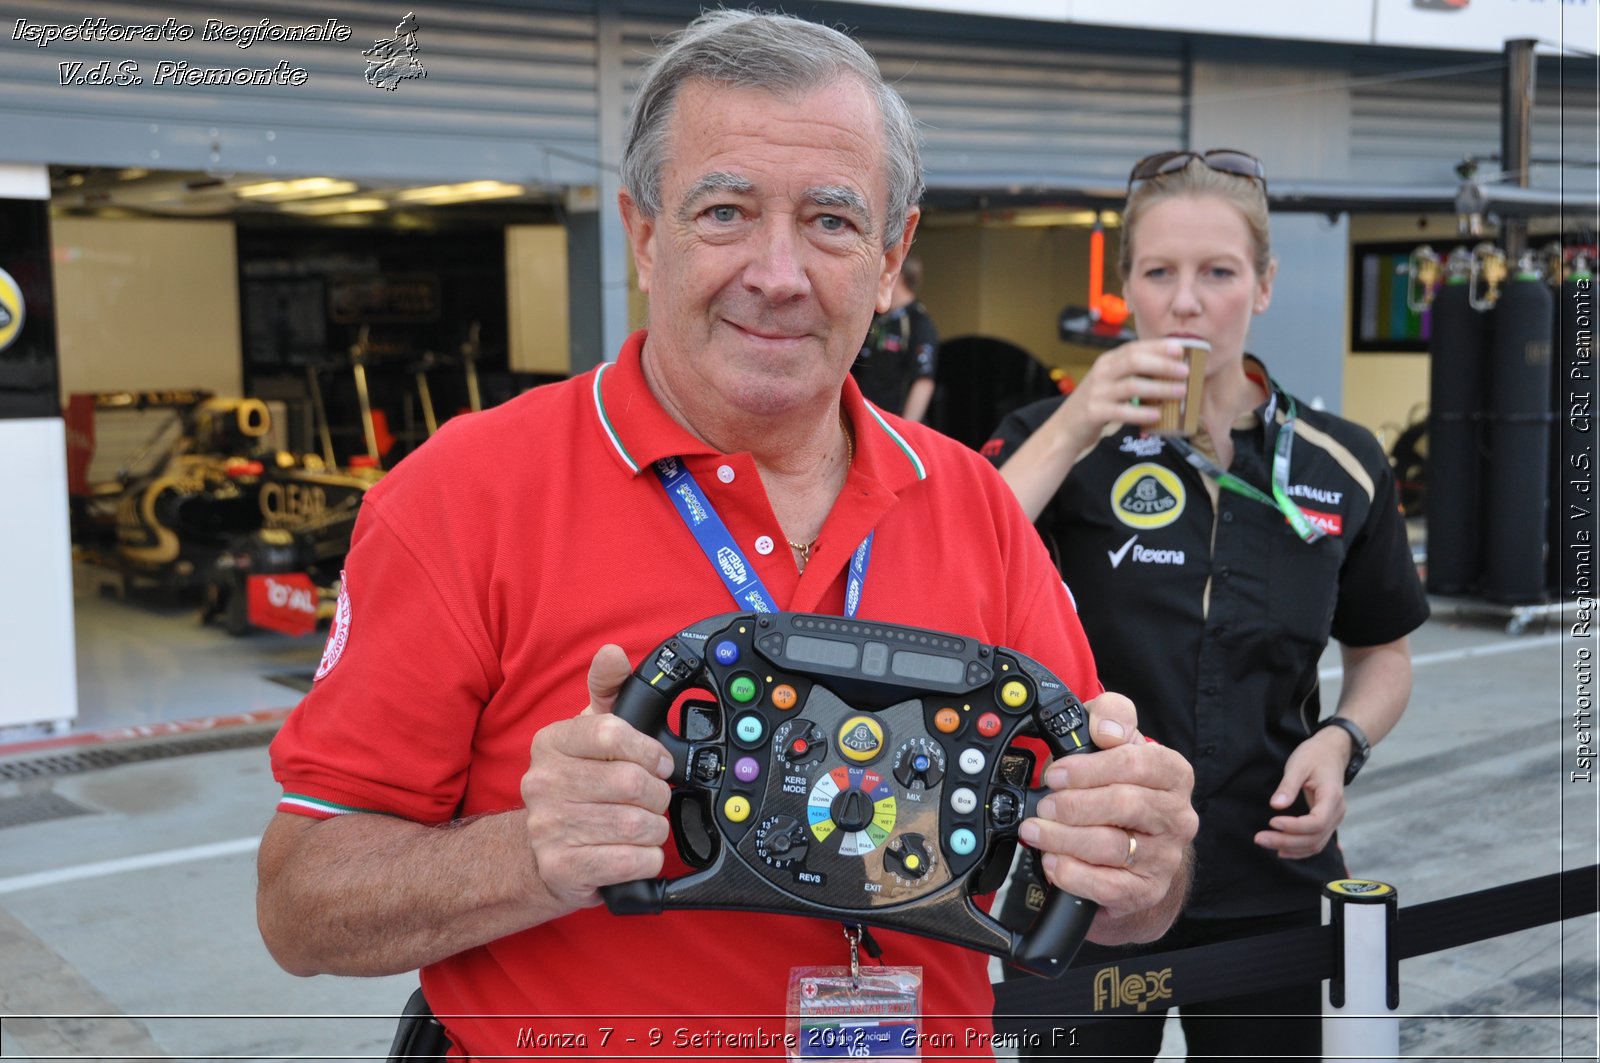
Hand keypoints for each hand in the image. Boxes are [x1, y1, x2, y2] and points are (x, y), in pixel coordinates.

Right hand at [519, 644, 674, 911]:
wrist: (541, 852)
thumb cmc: (578, 785)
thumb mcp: (590, 731)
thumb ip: (607, 689)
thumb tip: (610, 653)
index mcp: (551, 742)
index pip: (612, 733)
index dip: (649, 751)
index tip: (659, 763)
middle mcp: (542, 783)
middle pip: (631, 783)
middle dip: (656, 795)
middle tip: (651, 799)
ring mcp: (548, 827)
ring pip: (636, 825)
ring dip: (654, 829)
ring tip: (641, 826)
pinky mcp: (562, 868)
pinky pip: (631, 862)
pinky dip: (646, 859)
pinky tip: (634, 853)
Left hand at [1019, 691, 1197, 944]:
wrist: (1136, 848)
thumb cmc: (1120, 785)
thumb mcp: (1114, 738)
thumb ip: (1112, 715)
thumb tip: (1106, 728)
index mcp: (1172, 774)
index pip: (1136, 763)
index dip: (1090, 768)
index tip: (1056, 773)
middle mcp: (1176, 816)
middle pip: (1125, 805)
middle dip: (1074, 805)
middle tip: (1044, 805)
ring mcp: (1165, 857)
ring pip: (1112, 847)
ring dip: (1064, 838)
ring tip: (1036, 831)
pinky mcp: (1146, 891)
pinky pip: (1108, 886)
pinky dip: (1073, 874)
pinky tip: (1052, 862)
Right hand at [1055, 339, 1192, 451]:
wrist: (1066, 427)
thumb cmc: (1097, 403)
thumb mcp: (1111, 382)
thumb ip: (1132, 374)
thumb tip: (1170, 371)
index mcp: (1107, 362)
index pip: (1134, 348)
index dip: (1158, 347)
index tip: (1181, 349)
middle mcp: (1102, 373)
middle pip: (1134, 361)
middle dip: (1163, 365)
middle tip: (1185, 372)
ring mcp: (1097, 392)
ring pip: (1131, 385)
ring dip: (1159, 388)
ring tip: (1180, 392)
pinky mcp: (1094, 412)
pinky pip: (1122, 411)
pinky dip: (1142, 413)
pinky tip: (1157, 415)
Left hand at [1254, 727, 1349, 858]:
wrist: (1331, 752)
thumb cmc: (1314, 756)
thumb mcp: (1298, 765)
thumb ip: (1288, 786)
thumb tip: (1276, 805)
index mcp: (1332, 797)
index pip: (1317, 822)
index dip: (1294, 827)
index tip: (1272, 822)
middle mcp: (1337, 812)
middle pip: (1314, 838)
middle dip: (1286, 841)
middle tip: (1259, 838)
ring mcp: (1334, 819)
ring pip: (1316, 844)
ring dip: (1291, 848)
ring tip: (1265, 843)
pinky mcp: (1327, 822)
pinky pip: (1316, 842)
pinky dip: (1299, 849)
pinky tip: (1281, 850)